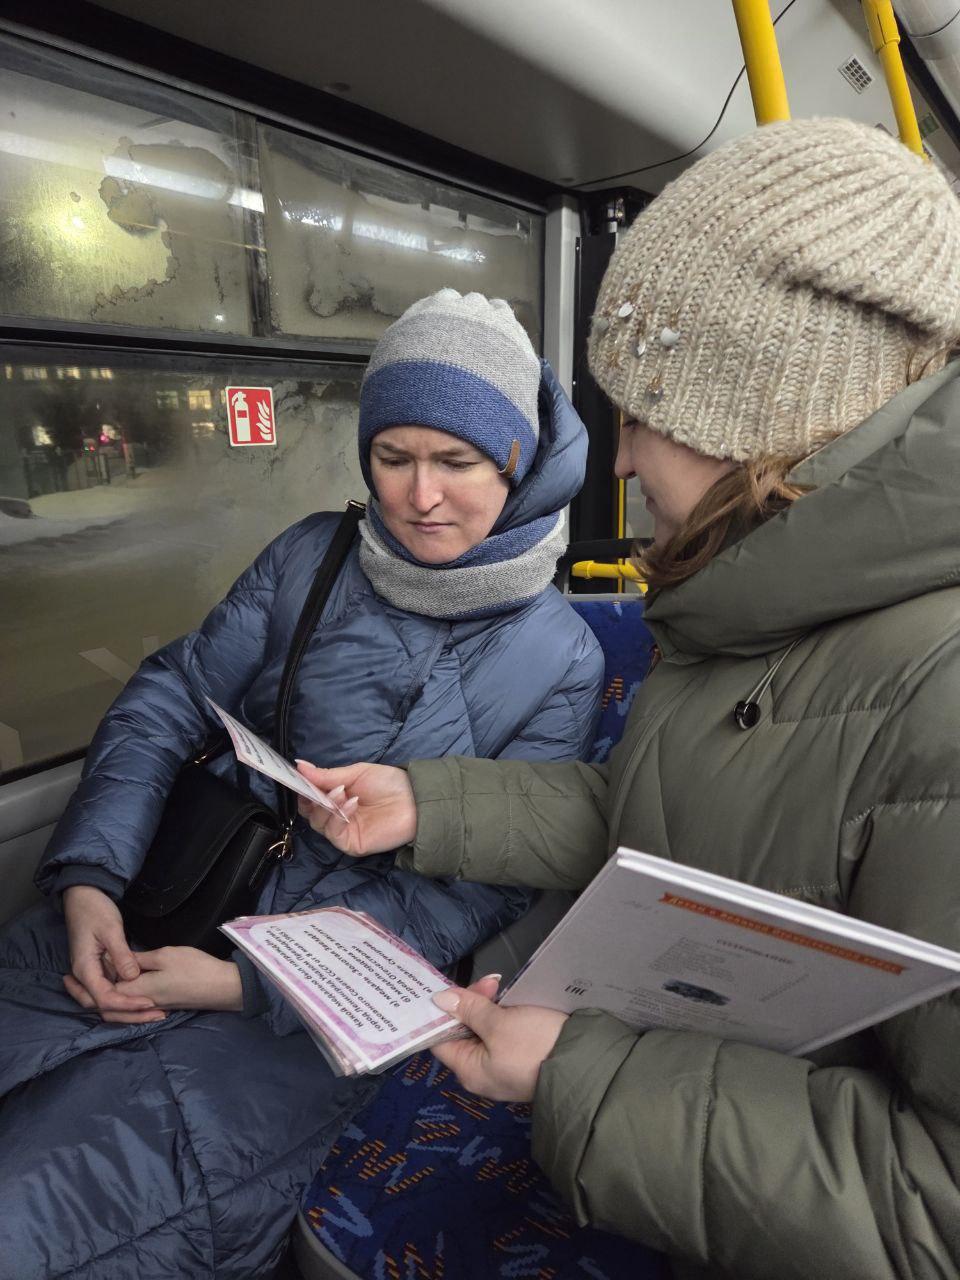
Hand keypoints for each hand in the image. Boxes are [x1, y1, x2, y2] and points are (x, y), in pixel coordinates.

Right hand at [63, 885, 162, 1022]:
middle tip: (158, 1015)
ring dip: (130, 1008)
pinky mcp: (99, 968)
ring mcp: (92, 973)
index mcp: (85, 968)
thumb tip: (132, 977)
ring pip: (108, 1000)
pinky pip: (111, 989)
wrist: (83, 897)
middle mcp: (85, 975)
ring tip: (157, 1012)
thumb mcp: (110, 930)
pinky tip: (146, 997)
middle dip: (130, 1014)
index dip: (126, 1003)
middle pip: (105, 1006)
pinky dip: (127, 996)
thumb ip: (121, 955)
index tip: (149, 1003)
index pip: (104, 998)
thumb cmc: (94, 910)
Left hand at [66, 946, 242, 1016]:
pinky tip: (121, 984)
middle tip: (71, 983)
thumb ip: (139, 960)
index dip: (84, 987)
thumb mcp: (165, 955)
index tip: (69, 975)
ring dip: (103, 998)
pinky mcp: (161, 1003)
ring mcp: (152, 1006)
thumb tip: (120, 962)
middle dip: (86, 997)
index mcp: (137, 990)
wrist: (221, 986)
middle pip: (106, 1007)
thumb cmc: (194, 968)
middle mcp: (141, 1003)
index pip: (102, 994)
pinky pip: (131, 1005)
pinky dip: (119, 998)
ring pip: (118, 1008)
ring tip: (94, 982)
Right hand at [296, 760, 416, 855]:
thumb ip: (327, 775)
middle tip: (317, 786)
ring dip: (327, 805)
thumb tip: (299, 766)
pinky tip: (351, 803)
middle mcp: (336, 815)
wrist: (415, 800)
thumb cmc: (389, 783)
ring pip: (318, 822)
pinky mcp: (350, 843)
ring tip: (341, 792)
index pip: (309, 796)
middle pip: (310, 811)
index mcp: (335, 797)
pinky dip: (338, 816)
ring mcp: (343, 831)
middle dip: (311, 797)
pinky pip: (334, 832)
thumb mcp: (355, 774)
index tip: (296, 777)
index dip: (302, 788)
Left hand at [430, 979, 568, 1102]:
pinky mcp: (521, 1059)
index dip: (441, 1012)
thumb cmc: (535, 1046)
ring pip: (484, 1030)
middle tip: (490, 983)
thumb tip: (439, 1000)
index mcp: (469, 1070)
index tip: (450, 986)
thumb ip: (469, 1009)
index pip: (440, 1039)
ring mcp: (502, 1067)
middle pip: (463, 1032)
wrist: (585, 1064)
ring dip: (488, 1007)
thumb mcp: (499, 1023)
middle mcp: (482, 1073)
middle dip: (471, 1003)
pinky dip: (503, 1017)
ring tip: (499, 986)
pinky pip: (503, 1035)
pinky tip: (511, 1001)